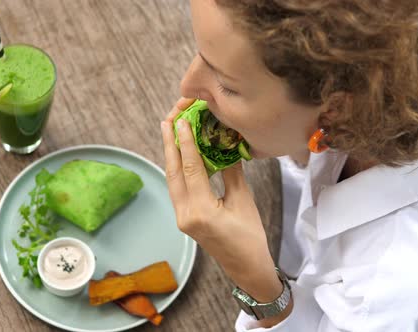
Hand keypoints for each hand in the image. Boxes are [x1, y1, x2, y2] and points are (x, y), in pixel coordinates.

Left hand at [160, 98, 281, 302]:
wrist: (246, 267)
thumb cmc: (250, 237)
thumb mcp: (243, 200)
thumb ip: (231, 172)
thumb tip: (223, 144)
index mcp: (201, 211)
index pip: (190, 169)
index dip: (185, 142)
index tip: (181, 120)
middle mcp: (186, 214)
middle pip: (173, 172)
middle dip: (169, 144)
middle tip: (167, 120)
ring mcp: (182, 218)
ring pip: (172, 180)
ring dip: (170, 155)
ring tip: (169, 132)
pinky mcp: (184, 218)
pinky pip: (177, 188)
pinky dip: (177, 169)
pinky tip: (179, 155)